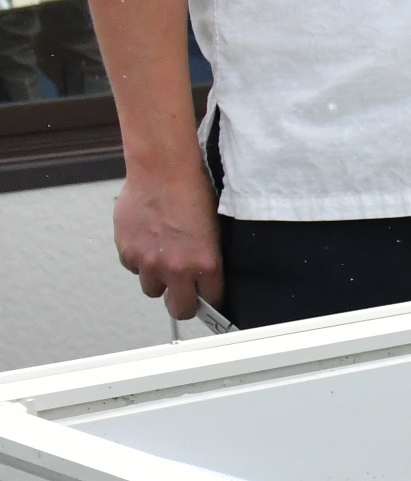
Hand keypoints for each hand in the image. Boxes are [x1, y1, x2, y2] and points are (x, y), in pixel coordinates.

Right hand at [115, 161, 220, 320]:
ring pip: (152, 289)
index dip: (208, 299)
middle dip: (182, 303)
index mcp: (205, 264)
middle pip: (179, 309)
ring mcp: (148, 262)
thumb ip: (207, 260)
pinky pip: (133, 268)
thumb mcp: (213, 232)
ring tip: (162, 257)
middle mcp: (176, 268)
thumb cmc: (191, 193)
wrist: (162, 171)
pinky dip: (139, 260)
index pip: (210, 301)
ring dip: (157, 278)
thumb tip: (204, 278)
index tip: (205, 297)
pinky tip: (146, 242)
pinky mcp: (127, 251)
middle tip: (183, 293)